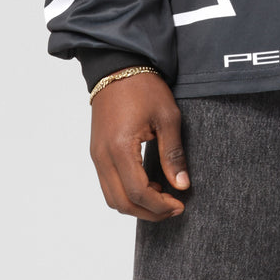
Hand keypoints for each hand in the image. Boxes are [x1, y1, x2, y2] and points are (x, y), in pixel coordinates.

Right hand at [89, 73, 189, 220]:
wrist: (118, 67)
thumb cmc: (144, 88)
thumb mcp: (167, 117)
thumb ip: (173, 154)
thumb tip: (182, 185)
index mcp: (120, 148)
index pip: (137, 192)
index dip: (159, 205)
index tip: (179, 204)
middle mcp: (103, 157)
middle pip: (121, 202)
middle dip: (148, 212)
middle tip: (173, 207)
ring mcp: (97, 155)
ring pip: (111, 197)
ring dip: (136, 205)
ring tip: (162, 197)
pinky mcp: (97, 152)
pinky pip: (108, 184)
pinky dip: (126, 192)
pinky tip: (148, 184)